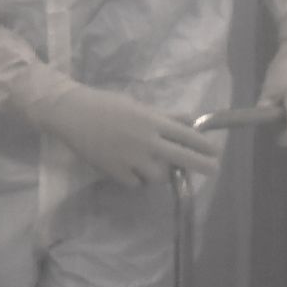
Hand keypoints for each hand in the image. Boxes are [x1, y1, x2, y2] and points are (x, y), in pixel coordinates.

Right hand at [25, 84, 220, 186]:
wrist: (70, 113)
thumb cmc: (104, 104)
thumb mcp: (136, 105)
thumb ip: (163, 116)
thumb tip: (188, 121)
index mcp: (151, 122)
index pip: (187, 136)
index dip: (205, 145)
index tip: (216, 152)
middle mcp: (145, 141)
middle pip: (182, 158)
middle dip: (202, 165)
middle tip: (213, 169)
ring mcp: (131, 159)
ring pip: (159, 176)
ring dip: (161, 172)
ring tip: (155, 165)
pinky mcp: (115, 172)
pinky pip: (136, 182)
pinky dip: (137, 178)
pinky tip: (130, 168)